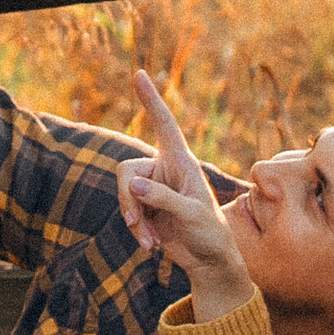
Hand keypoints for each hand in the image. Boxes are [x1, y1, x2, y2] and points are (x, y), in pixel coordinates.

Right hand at [118, 72, 250, 317]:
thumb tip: (135, 186)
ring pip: (123, 194)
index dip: (151, 100)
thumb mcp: (193, 216)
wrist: (208, 261)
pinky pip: (126, 211)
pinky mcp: (144, 207)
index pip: (164, 124)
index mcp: (181, 160)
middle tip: (136, 224)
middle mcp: (164, 169)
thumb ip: (165, 199)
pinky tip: (151, 246)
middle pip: (126, 171)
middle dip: (128, 200)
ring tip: (151, 243)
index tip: (139, 73)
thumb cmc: (210, 233)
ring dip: (133, 221)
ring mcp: (152, 188)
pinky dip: (136, 230)